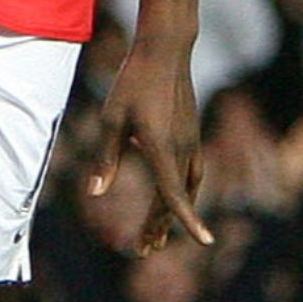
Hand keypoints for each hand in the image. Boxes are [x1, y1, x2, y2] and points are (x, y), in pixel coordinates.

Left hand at [89, 39, 214, 251]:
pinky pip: (191, 171)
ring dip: (171, 211)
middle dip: (160, 226)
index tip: (206, 243)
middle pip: (175, 198)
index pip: (174, 194)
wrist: (165, 50)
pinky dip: (181, 190)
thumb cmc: (133, 82)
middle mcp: (181, 148)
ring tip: (155, 233)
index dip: (186, 221)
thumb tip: (96, 193)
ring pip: (186, 187)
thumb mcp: (112, 119)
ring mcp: (190, 140)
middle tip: (143, 250)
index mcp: (160, 147)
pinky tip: (171, 196)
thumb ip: (107, 159)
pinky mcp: (192, 133)